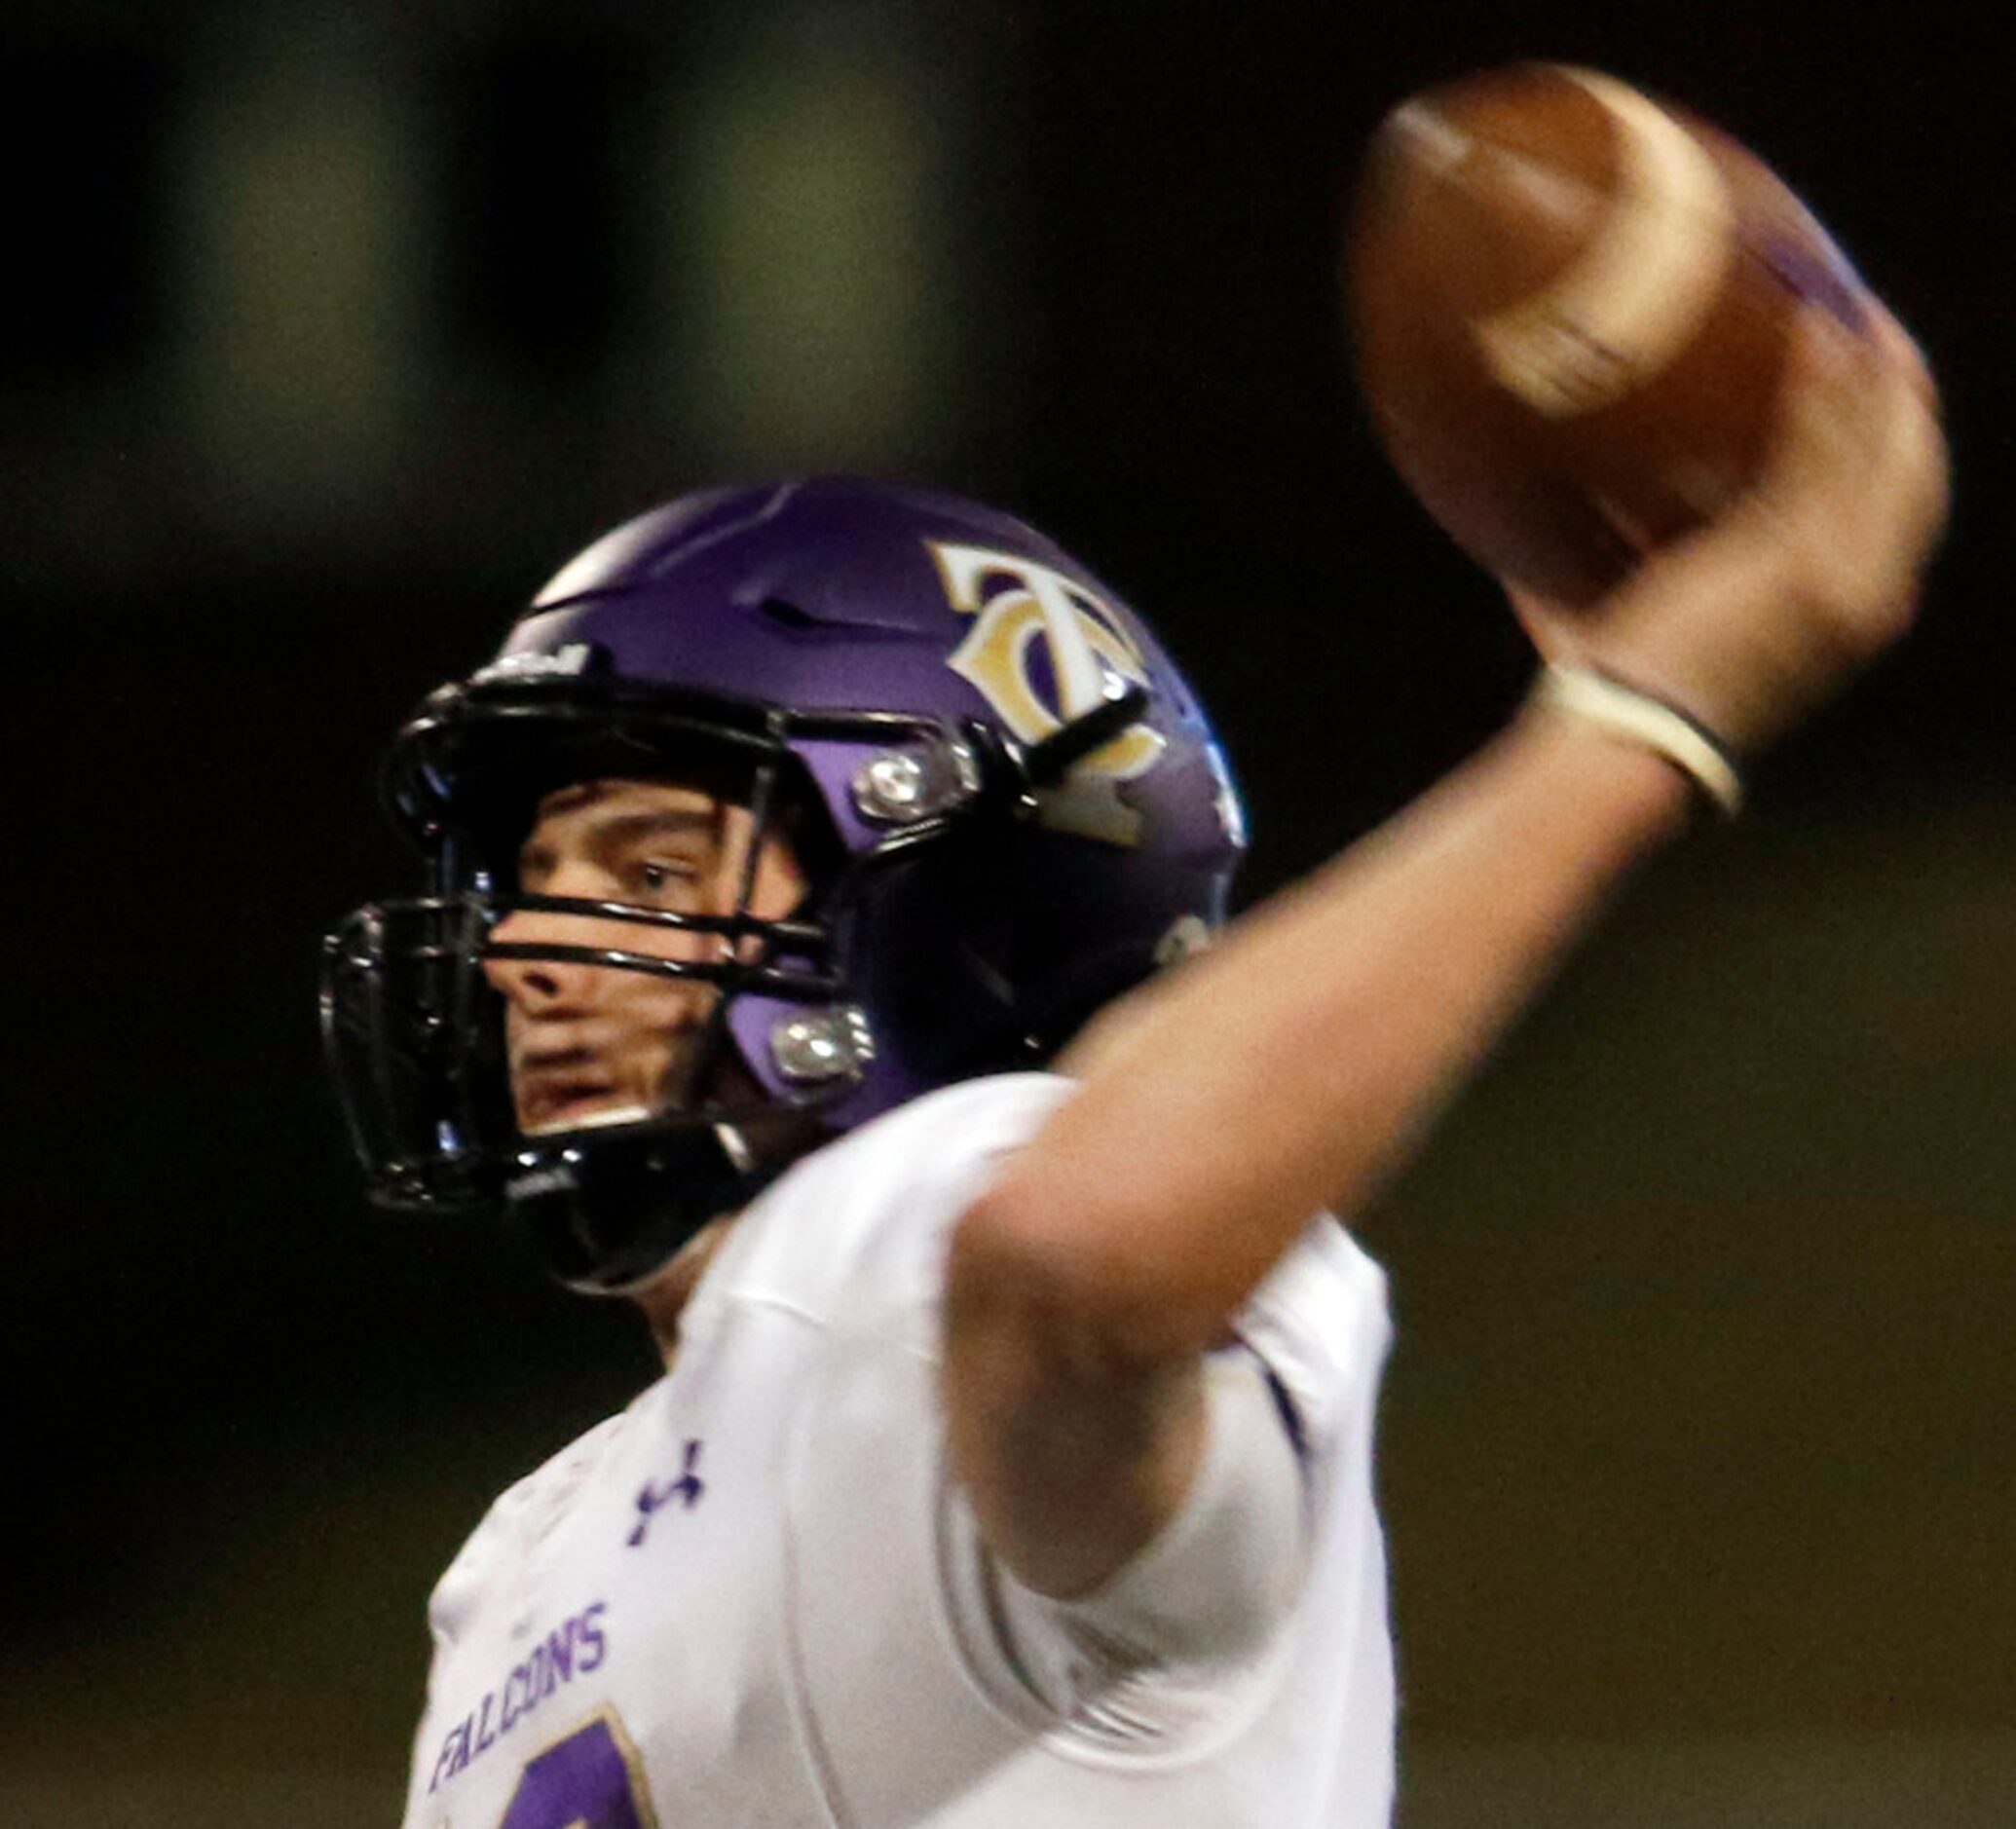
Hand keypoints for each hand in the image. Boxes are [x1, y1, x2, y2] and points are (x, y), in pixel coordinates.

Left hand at [1507, 300, 1949, 752]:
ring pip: (1887, 447)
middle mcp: (1868, 596)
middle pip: (1915, 472)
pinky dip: (1826, 383)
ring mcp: (1840, 575)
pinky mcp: (1795, 556)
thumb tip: (1613, 504)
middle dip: (1907, 396)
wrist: (1626, 747)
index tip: (1877, 393)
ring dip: (1876, 371)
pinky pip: (1826, 446)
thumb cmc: (1630, 702)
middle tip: (1883, 333)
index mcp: (1851, 614)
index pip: (1899, 514)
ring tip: (1855, 310)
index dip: (1897, 447)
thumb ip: (1683, 568)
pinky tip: (1816, 327)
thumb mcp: (1681, 625)